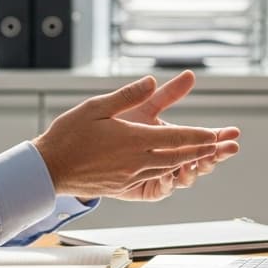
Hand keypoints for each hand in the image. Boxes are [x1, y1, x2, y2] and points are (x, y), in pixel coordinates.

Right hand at [33, 74, 240, 199]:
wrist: (49, 169)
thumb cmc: (69, 135)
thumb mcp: (97, 106)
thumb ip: (128, 96)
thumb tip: (151, 81)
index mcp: (134, 141)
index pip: (176, 138)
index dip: (198, 136)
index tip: (215, 134)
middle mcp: (137, 161)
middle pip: (177, 157)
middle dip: (200, 151)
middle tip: (219, 147)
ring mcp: (130, 176)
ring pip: (167, 170)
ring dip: (187, 163)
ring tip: (202, 157)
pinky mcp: (122, 186)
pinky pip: (152, 178)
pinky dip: (167, 172)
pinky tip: (170, 168)